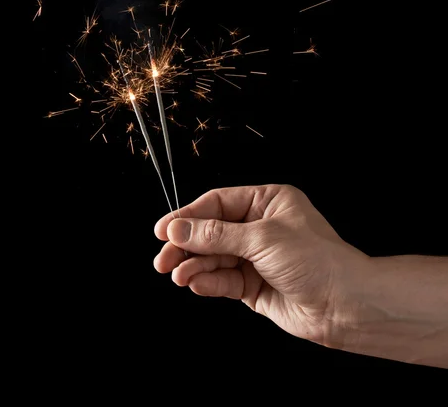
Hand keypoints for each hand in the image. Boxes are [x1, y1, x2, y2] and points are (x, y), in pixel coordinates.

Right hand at [154, 184, 366, 345]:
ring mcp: (256, 257)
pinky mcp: (254, 285)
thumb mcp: (262, 239)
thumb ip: (216, 235)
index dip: (188, 216)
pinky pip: (223, 280)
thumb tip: (179, 229)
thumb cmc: (317, 261)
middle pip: (211, 232)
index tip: (163, 230)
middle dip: (187, 246)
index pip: (217, 204)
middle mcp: (260, 226)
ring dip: (194, 266)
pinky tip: (195, 284)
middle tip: (162, 258)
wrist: (346, 306)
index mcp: (267, 202)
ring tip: (177, 275)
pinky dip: (208, 282)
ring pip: (214, 258)